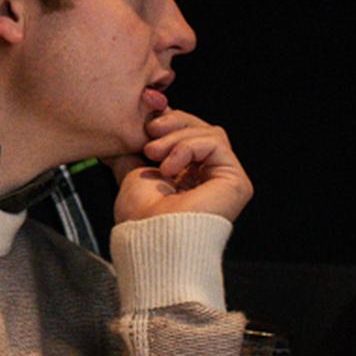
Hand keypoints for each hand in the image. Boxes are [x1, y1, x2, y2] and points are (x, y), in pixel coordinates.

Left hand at [107, 106, 253, 225]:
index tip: (146, 116)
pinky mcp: (236, 181)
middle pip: (201, 129)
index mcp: (188, 177)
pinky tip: (171, 167)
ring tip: (155, 154)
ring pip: (209, 132)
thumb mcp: (133, 174)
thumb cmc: (141, 219)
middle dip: (172, 123)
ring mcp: (225, 180)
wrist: (150, 239)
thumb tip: (119, 138)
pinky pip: (215, 143)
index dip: (168, 121)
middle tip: (149, 132)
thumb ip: (133, 155)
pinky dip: (189, 147)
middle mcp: (209, 178)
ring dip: (177, 137)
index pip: (186, 134)